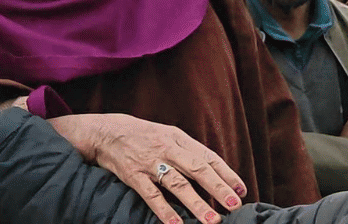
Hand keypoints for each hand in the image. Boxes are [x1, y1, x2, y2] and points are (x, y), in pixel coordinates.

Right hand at [48, 114, 246, 223]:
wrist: (106, 132)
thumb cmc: (143, 136)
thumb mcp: (168, 135)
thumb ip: (189, 152)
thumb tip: (216, 173)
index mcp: (178, 139)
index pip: (207, 156)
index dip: (226, 173)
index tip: (242, 190)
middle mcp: (166, 149)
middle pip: (196, 168)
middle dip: (217, 187)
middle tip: (234, 204)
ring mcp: (149, 162)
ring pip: (176, 183)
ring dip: (195, 203)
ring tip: (212, 220)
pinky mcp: (133, 175)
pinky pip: (151, 194)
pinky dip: (164, 210)